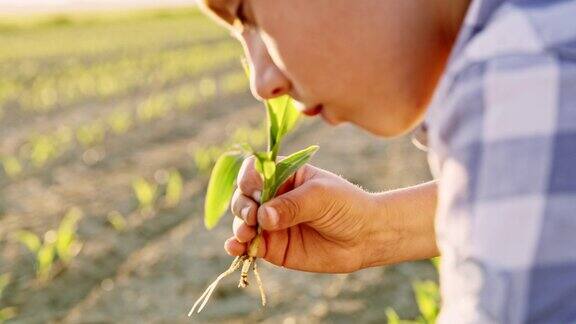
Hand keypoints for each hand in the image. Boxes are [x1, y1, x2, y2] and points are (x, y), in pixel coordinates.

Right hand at [225, 156, 376, 272]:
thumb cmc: (347, 206)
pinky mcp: (273, 246)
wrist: (366, 236)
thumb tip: (262, 217)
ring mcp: (271, 223)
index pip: (254, 171)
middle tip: (252, 217)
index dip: (249, 180)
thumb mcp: (320, 197)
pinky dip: (237, 246)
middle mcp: (273, 198)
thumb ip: (291, 206)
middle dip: (242, 206)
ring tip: (246, 233)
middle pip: (243, 196)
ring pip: (242, 221)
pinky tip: (235, 247)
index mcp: (283, 175)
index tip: (256, 191)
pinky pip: (248, 246)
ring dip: (238, 226)